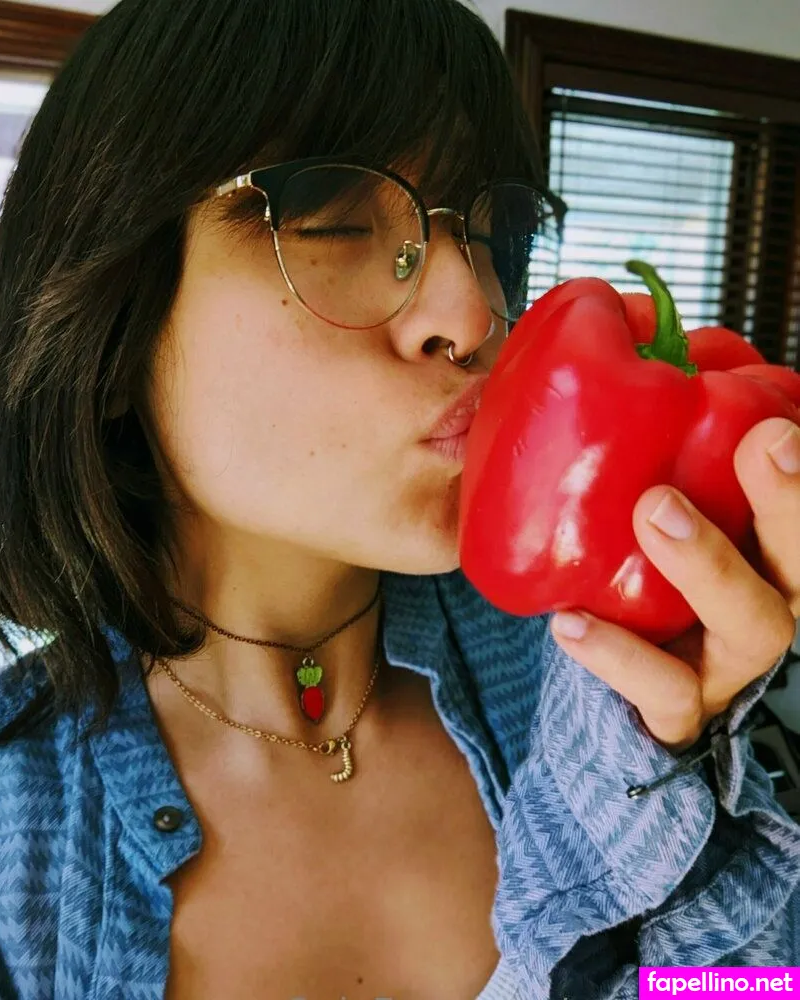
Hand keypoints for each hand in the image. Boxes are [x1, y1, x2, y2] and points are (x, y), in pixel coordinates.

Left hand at [550, 416, 799, 753]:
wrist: (616, 666)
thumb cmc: (645, 565)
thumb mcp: (665, 493)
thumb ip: (664, 428)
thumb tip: (634, 325)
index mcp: (770, 553)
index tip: (780, 424)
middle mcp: (769, 604)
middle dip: (793, 502)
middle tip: (762, 440)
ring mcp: (730, 664)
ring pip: (752, 627)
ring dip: (712, 564)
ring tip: (655, 510)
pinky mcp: (681, 709)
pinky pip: (663, 692)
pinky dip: (619, 657)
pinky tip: (570, 621)